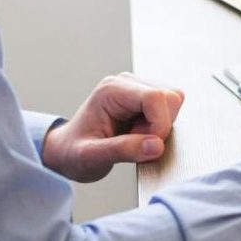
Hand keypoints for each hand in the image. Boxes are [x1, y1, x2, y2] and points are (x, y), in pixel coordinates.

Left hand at [41, 73, 185, 182]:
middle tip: (135, 141)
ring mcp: (138, 88)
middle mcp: (127, 83)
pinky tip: (139, 134)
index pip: (155, 97)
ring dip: (161, 126)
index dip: (160, 124)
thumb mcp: (92, 156)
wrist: (66, 151)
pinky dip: (161, 126)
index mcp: (112, 90)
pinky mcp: (145, 98)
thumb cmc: (73, 152)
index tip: (148, 146)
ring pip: (174, 101)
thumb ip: (123, 150)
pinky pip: (170, 109)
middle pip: (170, 97)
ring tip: (135, 137)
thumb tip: (156, 146)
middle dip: (161, 126)